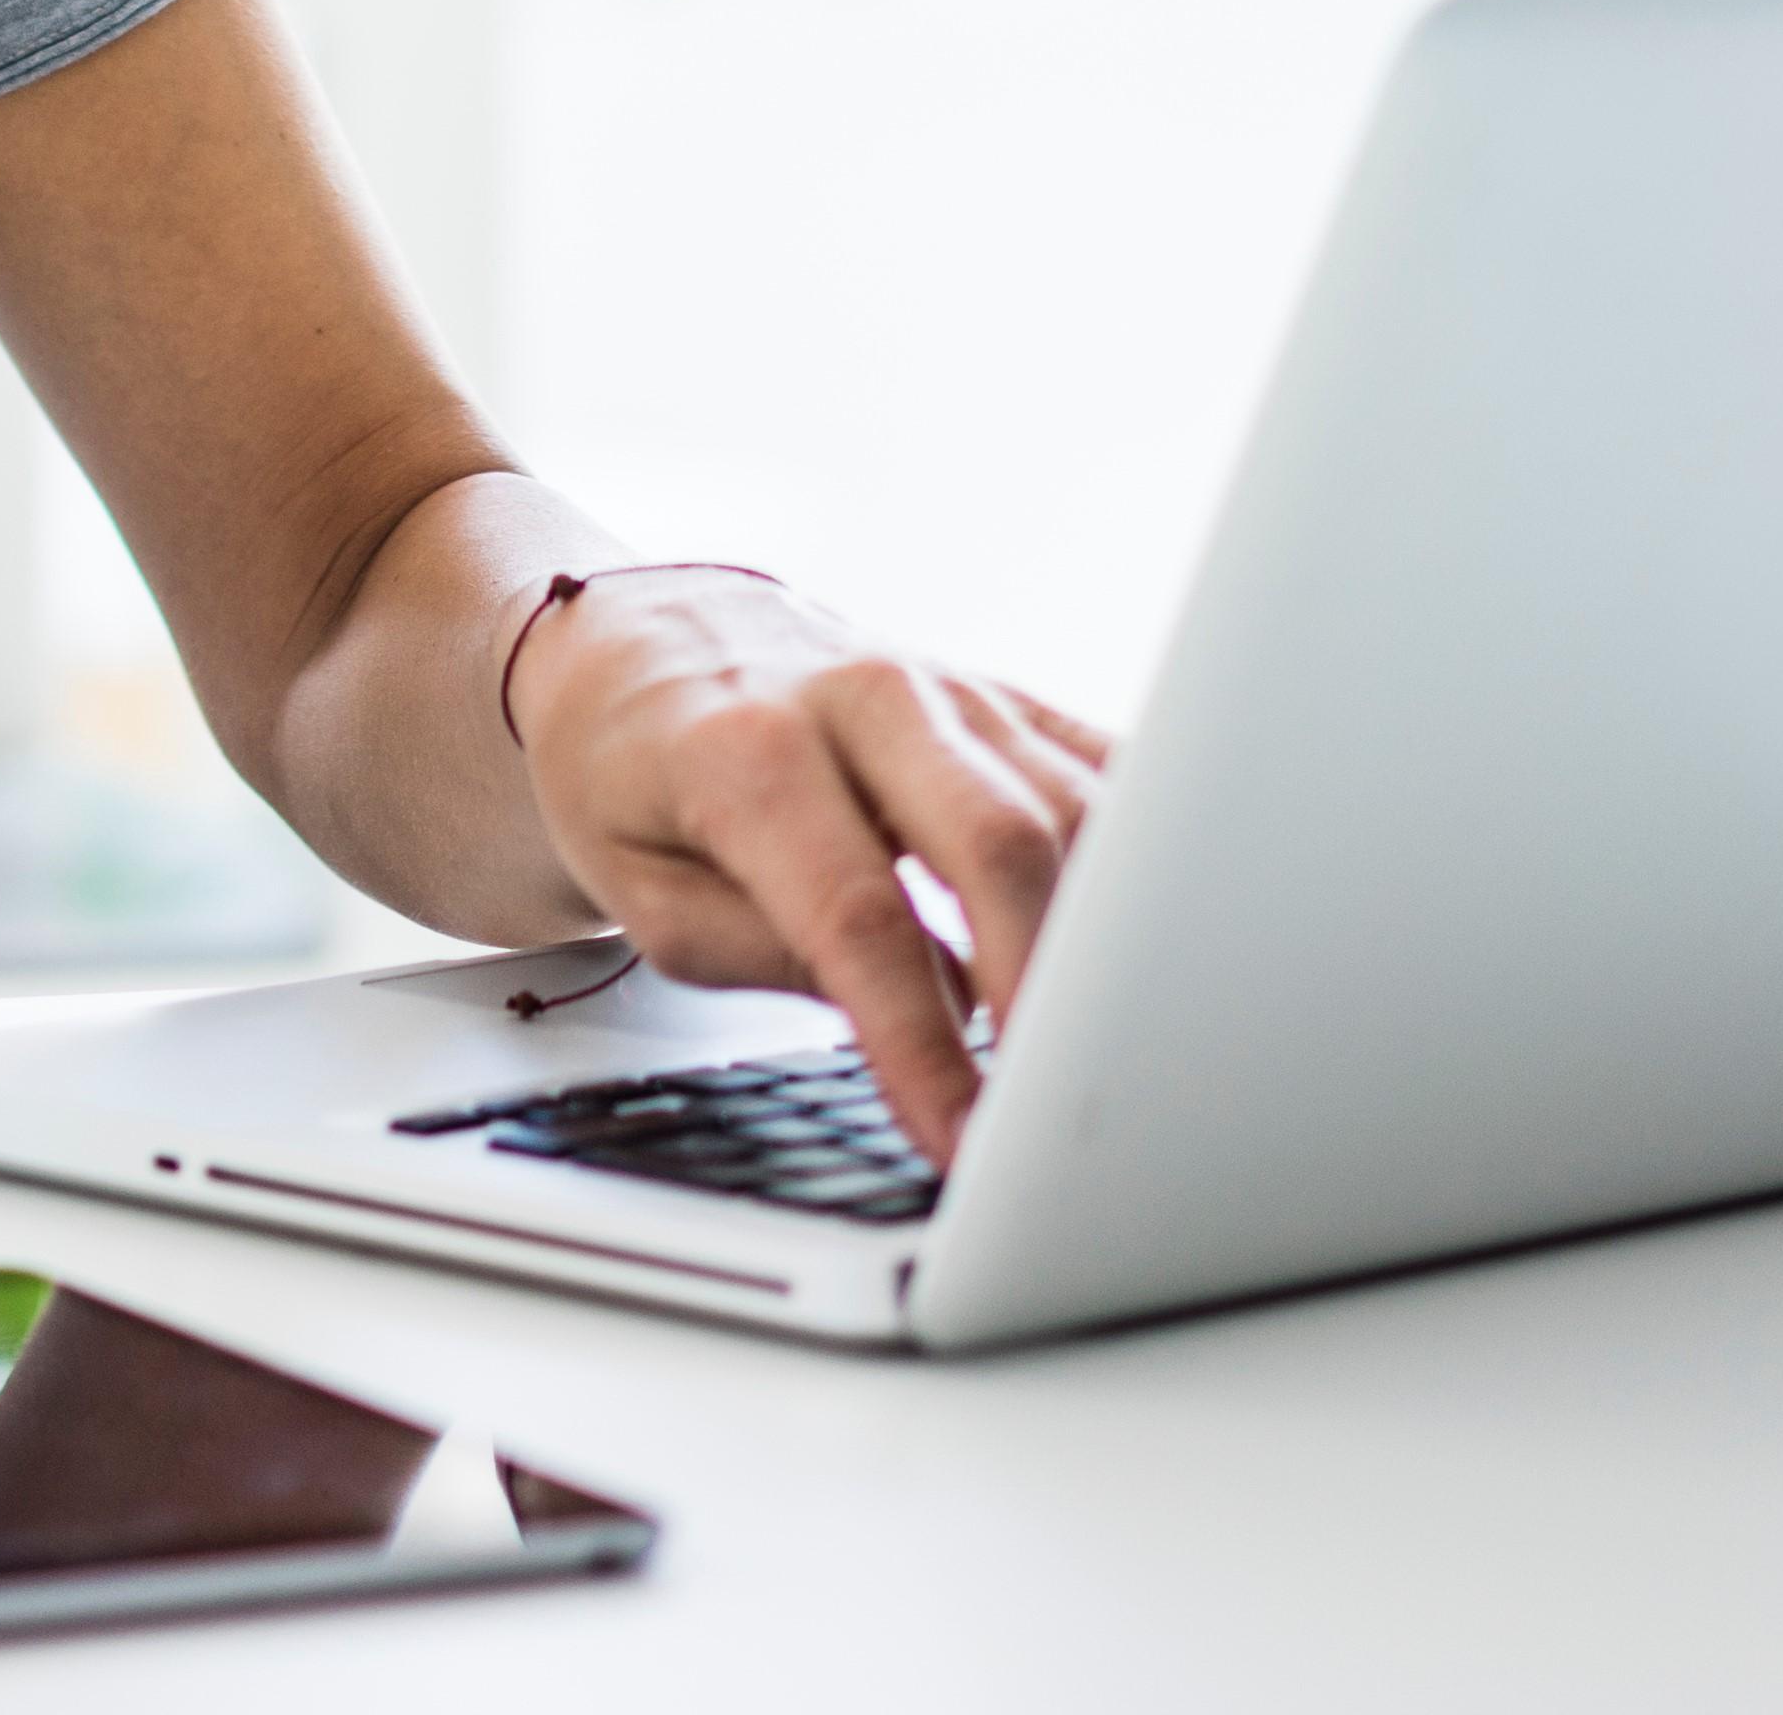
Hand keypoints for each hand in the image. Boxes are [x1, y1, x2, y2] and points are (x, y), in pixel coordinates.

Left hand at [510, 572, 1111, 1161]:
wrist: (639, 642)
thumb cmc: (631, 775)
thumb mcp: (643, 892)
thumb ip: (763, 955)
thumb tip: (908, 1017)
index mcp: (748, 749)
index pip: (860, 919)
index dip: (920, 1044)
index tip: (959, 1140)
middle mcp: (862, 699)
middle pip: (998, 842)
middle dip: (1042, 986)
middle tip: (1050, 1103)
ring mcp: (949, 689)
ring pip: (1071, 808)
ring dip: (1101, 937)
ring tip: (1097, 1049)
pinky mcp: (1004, 698)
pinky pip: (1105, 769)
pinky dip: (1140, 858)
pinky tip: (1152, 945)